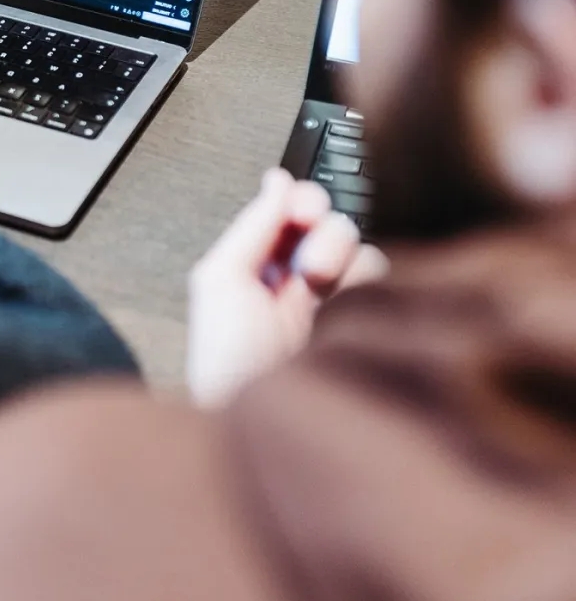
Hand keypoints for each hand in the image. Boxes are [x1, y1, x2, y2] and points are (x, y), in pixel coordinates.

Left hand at [187, 169, 388, 404]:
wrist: (269, 420)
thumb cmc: (229, 361)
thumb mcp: (221, 280)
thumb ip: (252, 224)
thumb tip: (278, 180)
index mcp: (255, 268)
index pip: (288, 215)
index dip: (297, 203)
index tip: (300, 209)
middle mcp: (295, 282)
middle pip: (326, 222)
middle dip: (318, 229)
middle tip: (307, 256)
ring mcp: (332, 303)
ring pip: (356, 246)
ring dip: (337, 256)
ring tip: (318, 287)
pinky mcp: (363, 321)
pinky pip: (380, 278)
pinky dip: (363, 282)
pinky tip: (343, 304)